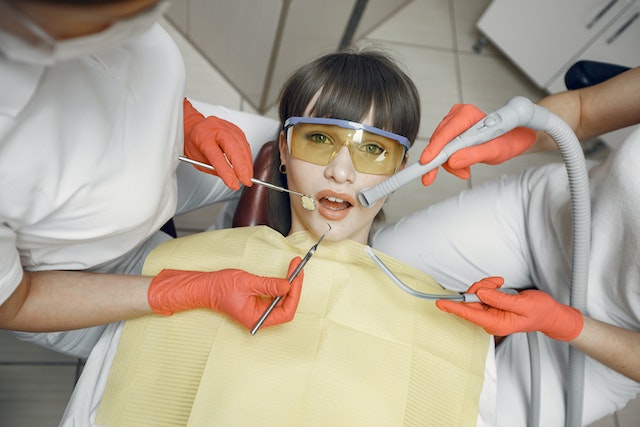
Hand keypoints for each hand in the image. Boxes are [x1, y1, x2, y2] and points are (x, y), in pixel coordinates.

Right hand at [148, 257, 303, 329]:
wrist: (207, 287)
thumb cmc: (221, 288)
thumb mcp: (247, 283)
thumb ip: (268, 285)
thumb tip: (287, 286)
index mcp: (257, 319)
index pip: (285, 311)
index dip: (294, 294)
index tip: (296, 277)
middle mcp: (261, 318)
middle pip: (287, 305)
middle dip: (294, 286)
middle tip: (298, 268)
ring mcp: (261, 311)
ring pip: (283, 300)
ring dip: (290, 283)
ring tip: (295, 267)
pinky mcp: (259, 303)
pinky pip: (276, 296)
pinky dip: (282, 284)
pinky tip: (286, 274)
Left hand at [183, 99, 253, 189]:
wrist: (196, 126)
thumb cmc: (194, 142)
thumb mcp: (196, 159)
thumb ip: (212, 169)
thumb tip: (229, 178)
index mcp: (204, 137)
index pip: (217, 156)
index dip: (227, 172)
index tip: (234, 184)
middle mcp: (217, 129)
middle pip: (234, 149)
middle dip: (242, 168)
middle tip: (246, 181)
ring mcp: (229, 129)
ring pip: (243, 147)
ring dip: (247, 164)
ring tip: (248, 177)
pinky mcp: (238, 131)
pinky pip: (245, 145)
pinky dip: (247, 158)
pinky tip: (247, 167)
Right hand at [420, 104, 535, 185]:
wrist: (513, 139)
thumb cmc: (507, 140)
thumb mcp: (494, 151)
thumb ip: (473, 155)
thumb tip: (453, 161)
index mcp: (467, 114)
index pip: (445, 134)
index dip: (434, 150)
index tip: (426, 163)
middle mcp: (458, 115)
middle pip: (439, 142)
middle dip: (443, 161)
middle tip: (436, 177)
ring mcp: (454, 123)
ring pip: (440, 147)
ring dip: (448, 163)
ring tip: (464, 171)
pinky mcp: (453, 131)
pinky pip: (444, 148)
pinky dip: (450, 161)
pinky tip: (460, 166)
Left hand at [436, 277, 582, 340]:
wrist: (548, 314)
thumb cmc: (539, 312)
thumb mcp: (523, 304)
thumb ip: (500, 299)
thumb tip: (482, 294)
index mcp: (496, 323)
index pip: (470, 315)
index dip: (453, 307)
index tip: (440, 303)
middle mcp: (489, 320)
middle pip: (471, 301)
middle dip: (480, 288)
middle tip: (496, 283)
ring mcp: (489, 314)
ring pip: (475, 295)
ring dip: (486, 285)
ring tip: (500, 284)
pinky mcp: (489, 307)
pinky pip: (481, 294)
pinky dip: (488, 286)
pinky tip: (499, 285)